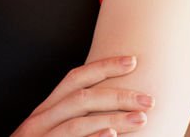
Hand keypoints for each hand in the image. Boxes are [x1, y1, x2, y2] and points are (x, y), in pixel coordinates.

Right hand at [11, 56, 153, 136]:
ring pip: (78, 124)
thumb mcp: (50, 128)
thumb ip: (73, 115)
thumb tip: (109, 103)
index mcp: (46, 109)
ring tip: (141, 119)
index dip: (104, 66)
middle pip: (81, 99)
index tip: (133, 60)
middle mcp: (40, 121)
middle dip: (117, 95)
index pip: (75, 78)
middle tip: (149, 100)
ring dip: (113, 119)